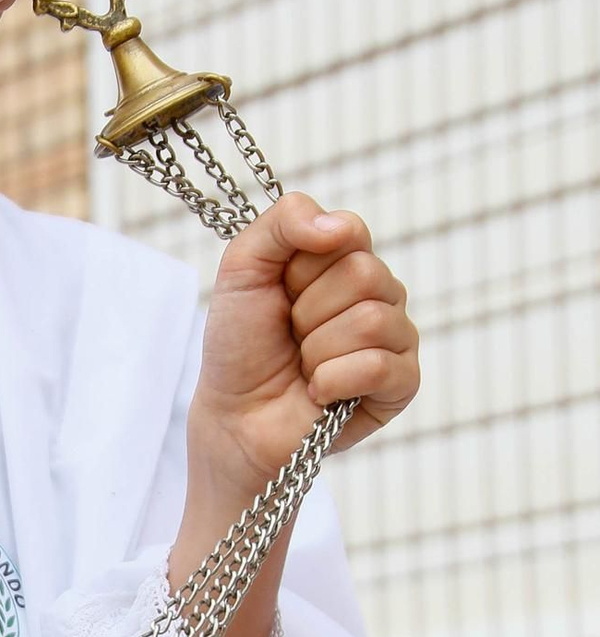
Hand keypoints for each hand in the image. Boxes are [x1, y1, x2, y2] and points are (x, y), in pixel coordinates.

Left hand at [188, 191, 420, 498]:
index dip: (302, 266)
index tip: (280, 289)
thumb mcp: (244, 267)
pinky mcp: (403, 384)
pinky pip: (380, 366)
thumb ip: (283, 222)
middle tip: (290, 333)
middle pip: (364, 274)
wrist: (234, 413)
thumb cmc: (241, 342)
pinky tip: (318, 391)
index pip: (349, 232)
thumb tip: (339, 226)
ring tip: (303, 365)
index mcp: (347, 259)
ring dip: (317, 350)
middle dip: (307, 310)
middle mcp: (380, 293)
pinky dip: (333, 380)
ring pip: (371, 320)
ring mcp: (396, 337)